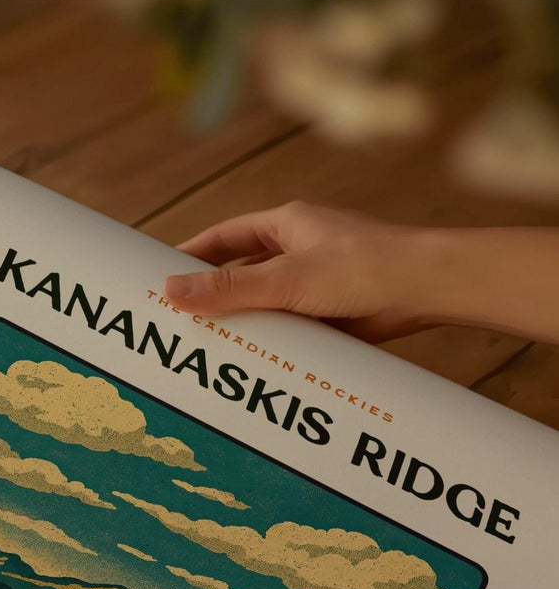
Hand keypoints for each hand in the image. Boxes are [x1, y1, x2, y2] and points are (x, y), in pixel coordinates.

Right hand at [164, 201, 436, 341]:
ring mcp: (316, 282)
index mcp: (288, 225)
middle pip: (242, 272)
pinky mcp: (331, 312)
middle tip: (176, 319)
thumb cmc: (364, 268)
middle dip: (212, 294)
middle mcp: (300, 250)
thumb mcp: (285, 279)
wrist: (429, 289)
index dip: (191, 254)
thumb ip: (228, 288)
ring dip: (242, 323)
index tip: (160, 275)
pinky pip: (289, 327)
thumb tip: (170, 290)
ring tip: (206, 348)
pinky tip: (251, 362)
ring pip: (265, 303)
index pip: (225, 237)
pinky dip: (270, 342)